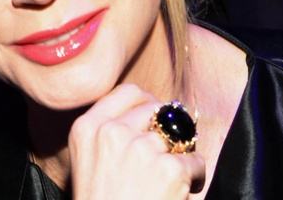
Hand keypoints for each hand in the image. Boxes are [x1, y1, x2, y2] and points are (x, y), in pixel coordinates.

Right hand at [69, 84, 205, 199]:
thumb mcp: (89, 163)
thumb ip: (110, 135)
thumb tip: (152, 113)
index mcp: (87, 129)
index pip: (128, 93)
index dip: (148, 102)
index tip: (157, 117)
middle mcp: (112, 133)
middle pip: (157, 110)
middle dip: (170, 130)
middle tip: (170, 153)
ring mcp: (141, 148)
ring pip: (179, 136)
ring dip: (182, 157)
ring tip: (173, 181)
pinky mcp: (168, 168)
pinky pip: (194, 161)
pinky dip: (194, 178)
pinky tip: (181, 193)